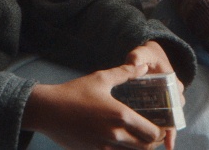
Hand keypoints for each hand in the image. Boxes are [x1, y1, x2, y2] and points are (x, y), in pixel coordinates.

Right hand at [22, 63, 166, 148]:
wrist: (47, 110)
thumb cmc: (74, 92)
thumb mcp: (100, 78)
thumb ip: (125, 73)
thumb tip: (143, 67)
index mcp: (120, 115)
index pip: (152, 133)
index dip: (161, 132)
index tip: (162, 127)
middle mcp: (115, 135)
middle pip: (146, 148)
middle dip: (153, 142)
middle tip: (153, 134)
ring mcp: (103, 148)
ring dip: (138, 149)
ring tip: (138, 139)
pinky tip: (121, 144)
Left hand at [125, 40, 182, 148]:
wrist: (150, 58)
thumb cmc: (146, 56)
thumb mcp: (142, 53)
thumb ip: (138, 57)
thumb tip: (134, 61)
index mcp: (172, 81)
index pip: (176, 97)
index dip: (172, 111)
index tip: (169, 123)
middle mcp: (175, 94)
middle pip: (175, 114)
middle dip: (170, 128)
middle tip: (165, 142)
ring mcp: (170, 102)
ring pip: (171, 121)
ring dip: (167, 134)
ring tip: (162, 146)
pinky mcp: (163, 108)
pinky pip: (166, 123)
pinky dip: (164, 134)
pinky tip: (162, 146)